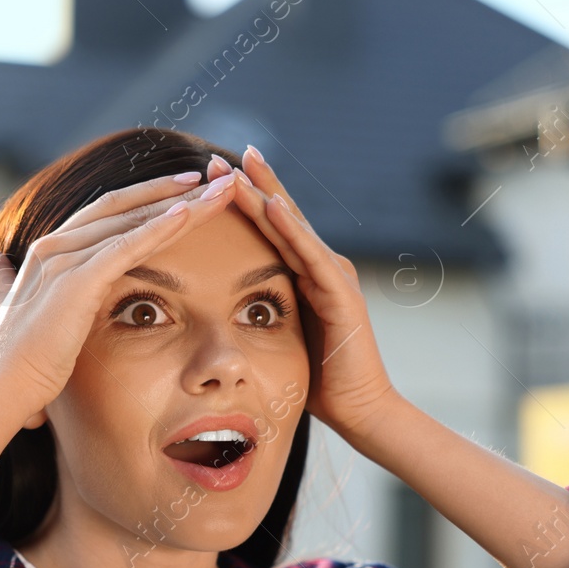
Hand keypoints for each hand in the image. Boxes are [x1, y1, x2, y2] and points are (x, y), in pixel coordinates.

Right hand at [0, 170, 238, 426]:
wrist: (0, 387)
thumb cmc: (13, 358)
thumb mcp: (5, 304)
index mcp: (48, 250)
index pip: (106, 212)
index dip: (146, 197)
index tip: (184, 189)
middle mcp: (56, 246)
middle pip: (125, 206)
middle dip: (173, 191)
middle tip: (215, 177)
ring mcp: (66, 260)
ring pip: (133, 221)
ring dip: (181, 204)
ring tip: (221, 190)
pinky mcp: (77, 280)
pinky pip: (126, 247)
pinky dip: (158, 228)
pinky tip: (187, 214)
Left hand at [207, 149, 397, 441]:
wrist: (359, 409)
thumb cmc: (320, 380)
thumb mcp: (280, 338)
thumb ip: (261, 314)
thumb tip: (221, 310)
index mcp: (306, 273)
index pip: (270, 228)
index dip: (242, 201)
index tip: (209, 177)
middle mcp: (322, 265)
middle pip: (280, 215)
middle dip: (250, 184)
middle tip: (214, 158)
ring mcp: (334, 275)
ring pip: (292, 226)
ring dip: (264, 193)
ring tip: (238, 165)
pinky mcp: (341, 292)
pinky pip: (310, 253)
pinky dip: (289, 228)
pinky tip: (270, 205)